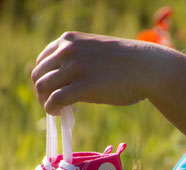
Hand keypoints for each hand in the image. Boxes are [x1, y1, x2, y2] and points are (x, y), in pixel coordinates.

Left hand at [31, 31, 149, 114]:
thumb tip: (66, 81)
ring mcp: (74, 68)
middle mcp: (67, 51)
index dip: (44, 79)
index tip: (54, 91)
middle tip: (54, 104)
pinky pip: (55, 100)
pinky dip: (51, 109)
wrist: (147, 67)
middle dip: (42, 92)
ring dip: (45, 102)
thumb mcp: (96, 52)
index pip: (42, 61)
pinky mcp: (83, 87)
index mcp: (69, 40)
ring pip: (43, 88)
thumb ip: (78, 60)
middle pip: (38, 75)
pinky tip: (58, 114)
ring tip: (57, 110)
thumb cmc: (127, 62)